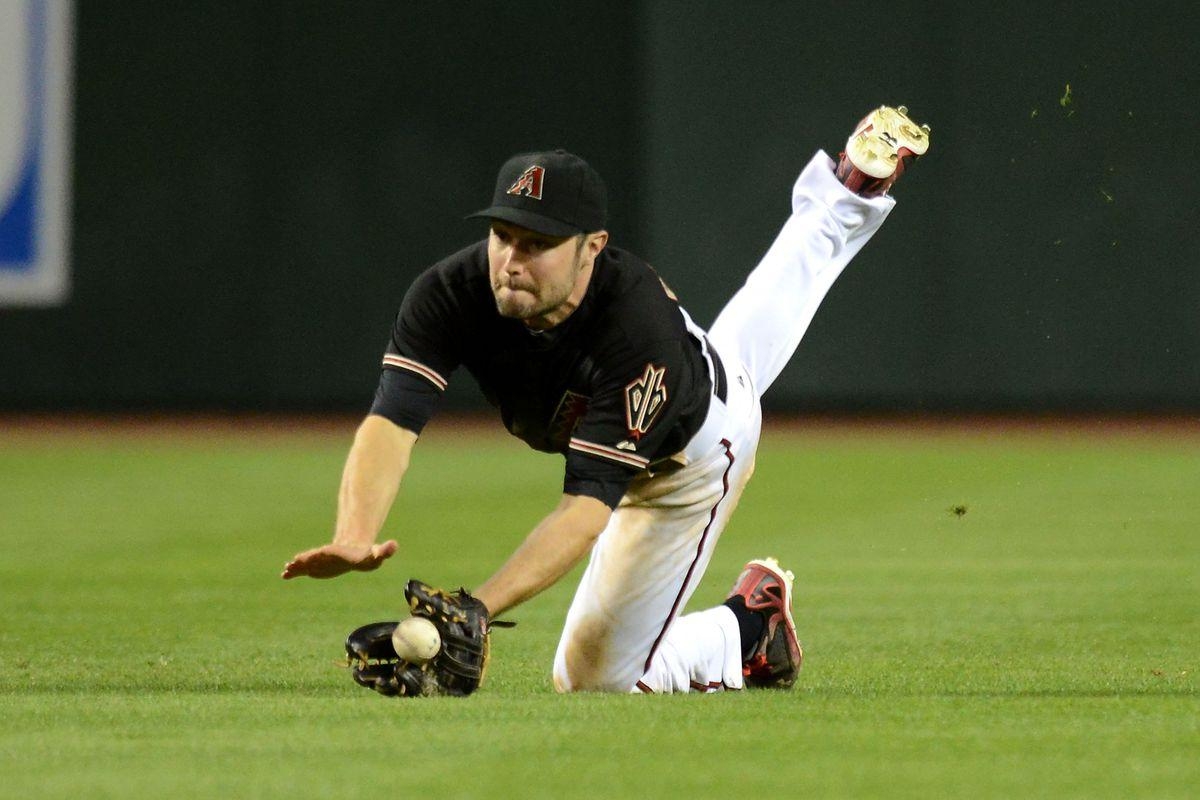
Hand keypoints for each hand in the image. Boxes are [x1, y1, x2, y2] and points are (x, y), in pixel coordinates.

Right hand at [281, 540, 397, 579]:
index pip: (330, 552)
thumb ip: (385, 550)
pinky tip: (285, 575)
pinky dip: (294, 572)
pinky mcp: (315, 567)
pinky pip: (303, 569)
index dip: (324, 554)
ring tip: (286, 570)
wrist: (354, 551)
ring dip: (297, 566)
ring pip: (306, 563)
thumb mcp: (377, 554)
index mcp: (339, 552)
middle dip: (306, 560)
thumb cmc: (367, 555)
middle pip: (315, 557)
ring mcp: (319, 561)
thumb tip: (395, 545)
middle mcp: (326, 555)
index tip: (316, 554)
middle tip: (294, 562)